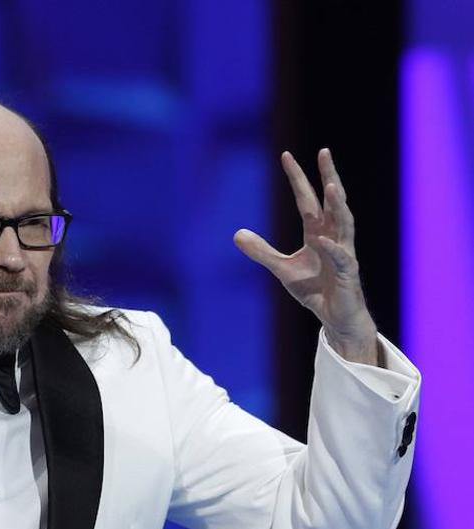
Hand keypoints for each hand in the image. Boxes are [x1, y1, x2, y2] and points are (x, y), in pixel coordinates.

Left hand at [233, 149, 378, 363]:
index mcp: (318, 233)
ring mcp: (344, 253)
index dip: (298, 178)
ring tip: (331, 185)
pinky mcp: (349, 273)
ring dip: (338, 204)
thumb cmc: (315, 290)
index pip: (307, 200)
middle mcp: (334, 237)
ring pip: (344, 223)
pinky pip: (342, 257)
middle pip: (332, 201)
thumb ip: (262, 251)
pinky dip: (332, 248)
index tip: (287, 155)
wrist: (335, 318)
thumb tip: (237, 233)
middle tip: (324, 152)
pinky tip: (323, 239)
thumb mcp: (281, 269)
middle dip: (328, 176)